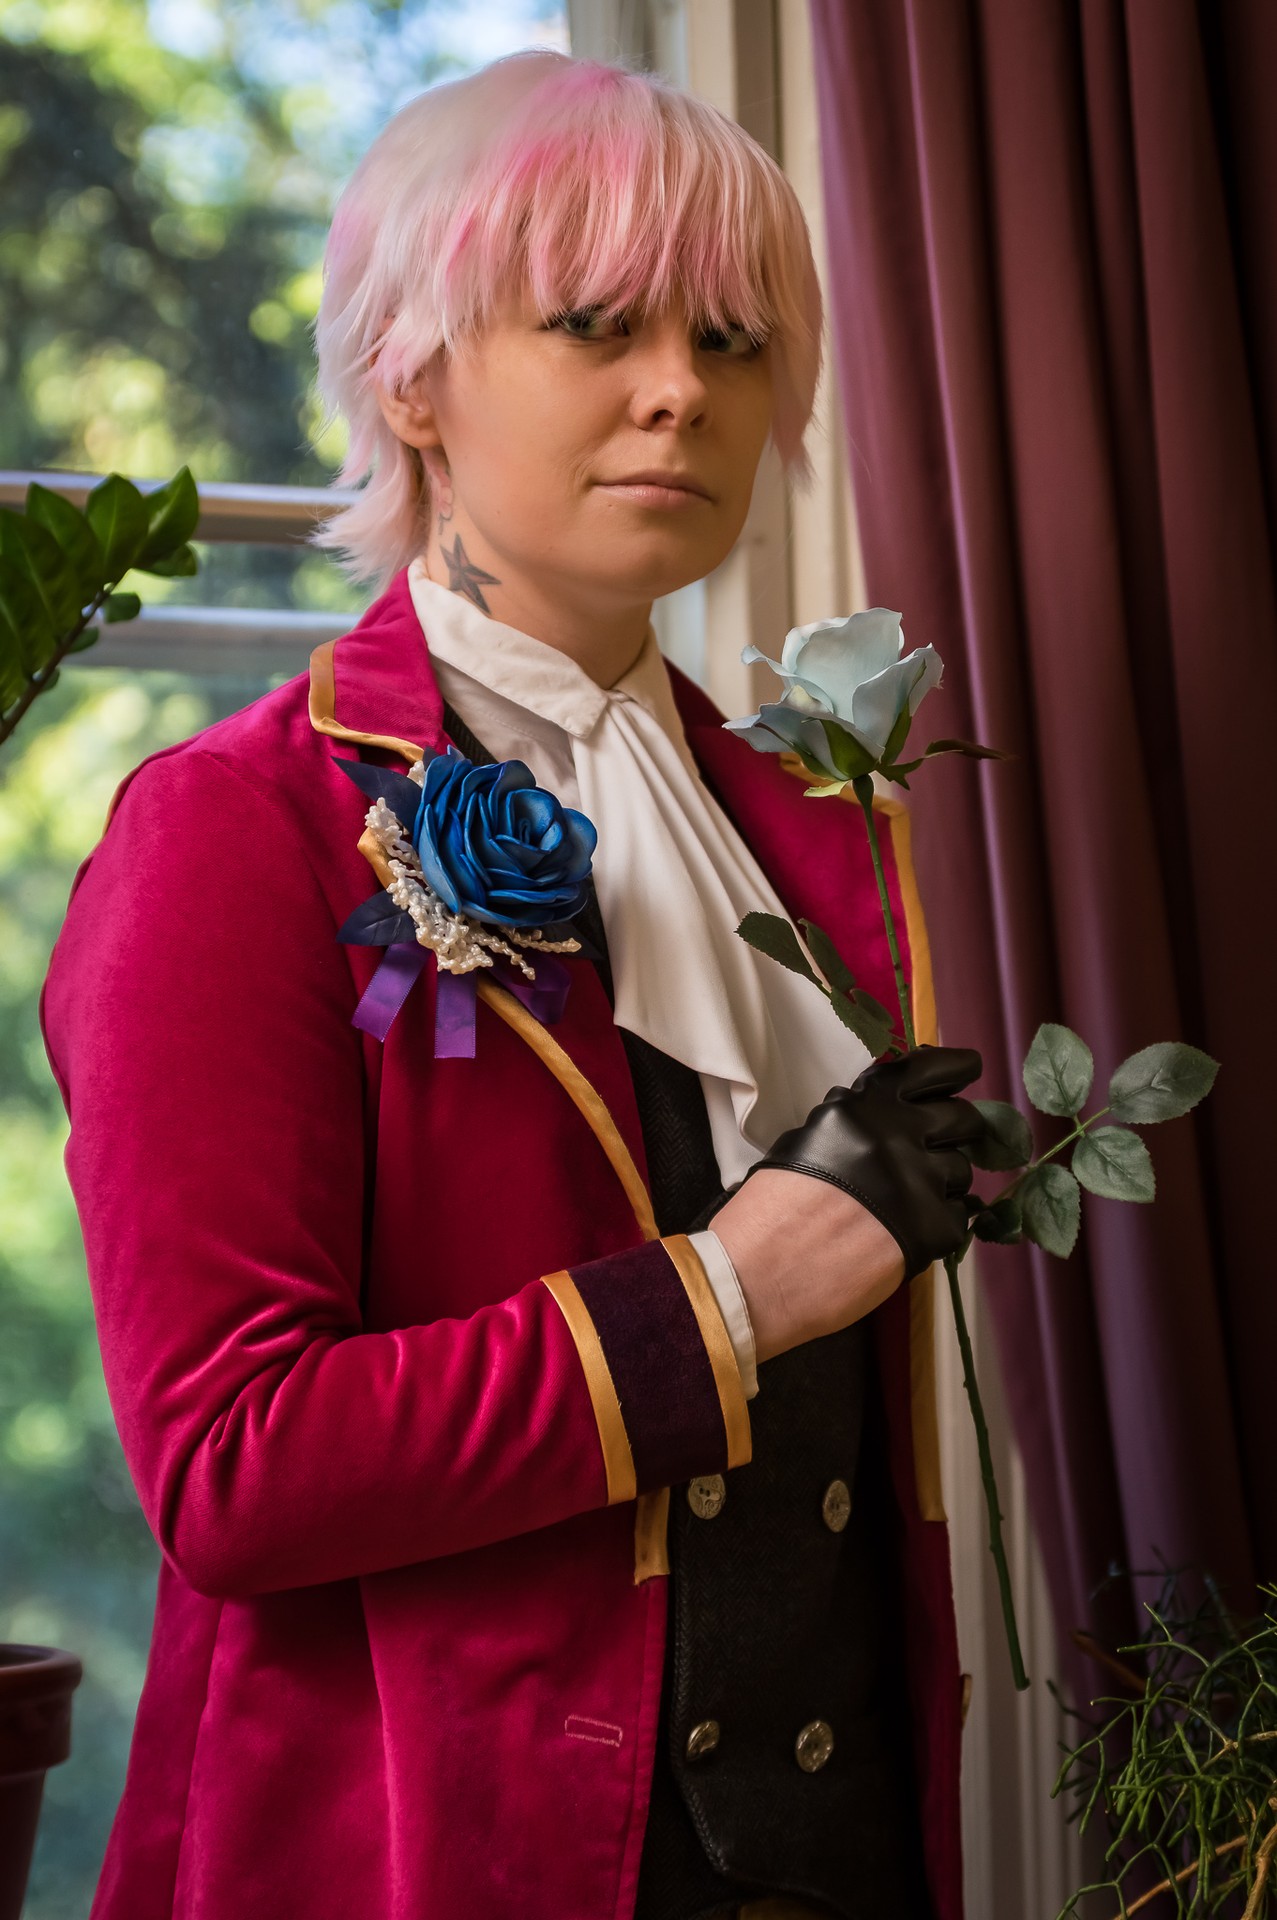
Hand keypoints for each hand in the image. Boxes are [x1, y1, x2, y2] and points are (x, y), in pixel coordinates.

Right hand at [711, 1045, 983, 1362]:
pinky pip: (958, 1219)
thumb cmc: (768, 1212)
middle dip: (960, 1131)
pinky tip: (909, 1234)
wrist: (759, 1274)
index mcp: (863, 1109)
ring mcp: (920, 1182)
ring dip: (943, 1183)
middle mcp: (898, 1135)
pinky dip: (939, 1226)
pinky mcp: (933, 1230)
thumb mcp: (806, 1141)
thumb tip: (892, 1115)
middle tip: (944, 1145)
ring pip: (962, 1172)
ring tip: (909, 1202)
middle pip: (963, 1119)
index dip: (955, 1067)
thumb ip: (854, 1123)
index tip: (969, 1068)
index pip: (927, 1070)